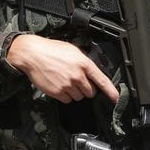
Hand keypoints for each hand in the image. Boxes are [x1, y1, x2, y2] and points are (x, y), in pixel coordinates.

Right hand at [5, 34, 119, 103]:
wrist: (32, 54)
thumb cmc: (52, 50)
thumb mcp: (73, 51)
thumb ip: (84, 62)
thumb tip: (92, 71)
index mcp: (84, 63)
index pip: (102, 80)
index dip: (111, 91)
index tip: (116, 98)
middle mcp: (77, 76)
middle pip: (90, 92)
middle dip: (87, 88)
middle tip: (77, 80)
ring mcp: (67, 85)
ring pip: (79, 97)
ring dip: (75, 92)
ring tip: (66, 80)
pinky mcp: (57, 92)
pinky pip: (67, 100)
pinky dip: (65, 96)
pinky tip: (59, 85)